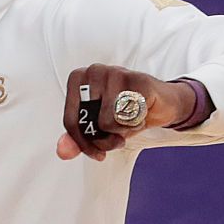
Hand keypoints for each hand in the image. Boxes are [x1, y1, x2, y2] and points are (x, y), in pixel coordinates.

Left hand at [56, 64, 195, 161]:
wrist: (161, 103)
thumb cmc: (125, 111)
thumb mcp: (98, 128)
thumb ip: (77, 139)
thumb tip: (62, 151)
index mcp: (78, 79)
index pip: (70, 121)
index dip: (83, 144)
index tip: (96, 152)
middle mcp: (94, 71)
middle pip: (87, 124)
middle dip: (103, 139)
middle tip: (117, 135)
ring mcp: (116, 73)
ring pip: (106, 122)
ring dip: (121, 131)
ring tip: (129, 121)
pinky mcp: (139, 80)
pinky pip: (128, 117)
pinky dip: (135, 124)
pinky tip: (140, 114)